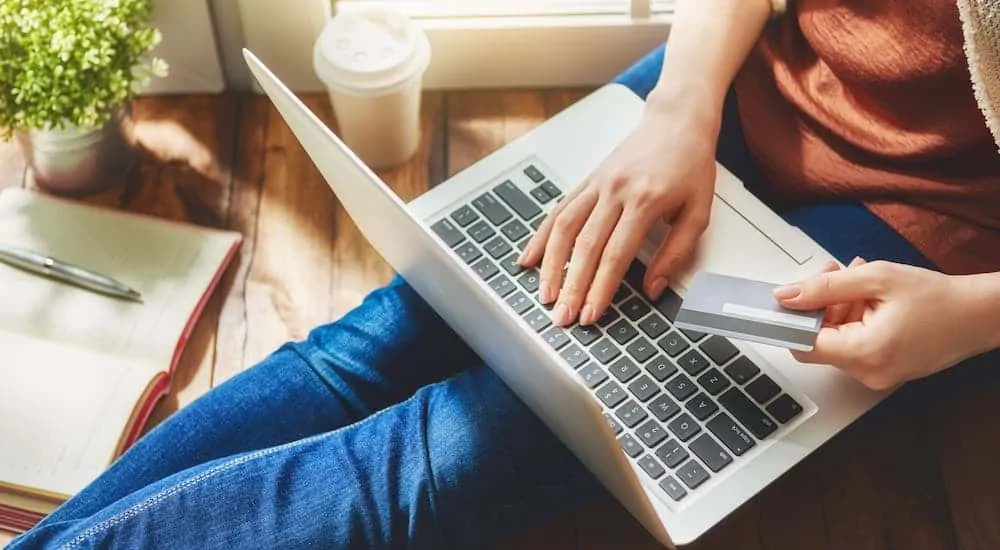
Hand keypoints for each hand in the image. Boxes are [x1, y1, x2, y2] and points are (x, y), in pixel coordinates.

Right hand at [519, 102, 718, 326]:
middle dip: (571, 287)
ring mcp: (597, 184)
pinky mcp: (587, 180)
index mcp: (645, 201)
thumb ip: (676, 252)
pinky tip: (530, 258)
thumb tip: (654, 288)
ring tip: (544, 294)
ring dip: (551, 266)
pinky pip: (559, 210)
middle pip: (585, 247)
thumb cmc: (690, 164)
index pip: (616, 254)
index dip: (600, 288)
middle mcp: (615, 191)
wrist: (676, 120)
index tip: (591, 314)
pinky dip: (542, 236)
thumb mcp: (698, 212)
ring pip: (564, 228)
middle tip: (562, 316)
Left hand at [775, 260, 996, 389]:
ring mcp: (876, 375)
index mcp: (864, 353)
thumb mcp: (876, 278)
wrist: (981, 315)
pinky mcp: (883, 370)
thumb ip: (826, 286)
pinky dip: (855, 320)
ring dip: (840, 308)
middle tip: (837, 273)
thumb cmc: (939, 298)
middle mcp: (867, 372)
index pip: (803, 344)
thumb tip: (787, 295)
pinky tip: (872, 299)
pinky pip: (854, 345)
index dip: (791, 319)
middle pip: (819, 340)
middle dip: (821, 304)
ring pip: (836, 340)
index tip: (785, 301)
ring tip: (862, 282)